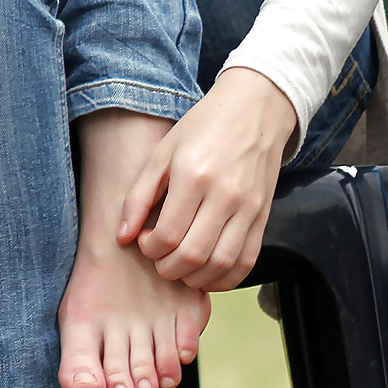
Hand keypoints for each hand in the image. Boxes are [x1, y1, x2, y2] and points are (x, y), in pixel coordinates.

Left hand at [117, 68, 297, 291]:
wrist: (256, 109)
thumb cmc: (204, 128)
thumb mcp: (162, 153)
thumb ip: (138, 196)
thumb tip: (123, 237)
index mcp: (193, 175)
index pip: (168, 235)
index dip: (151, 249)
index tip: (147, 241)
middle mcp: (225, 194)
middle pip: (193, 255)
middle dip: (169, 269)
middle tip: (161, 259)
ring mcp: (249, 208)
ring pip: (221, 264)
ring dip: (196, 278)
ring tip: (182, 268)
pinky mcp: (264, 217)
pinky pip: (246, 262)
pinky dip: (225, 278)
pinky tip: (208, 273)